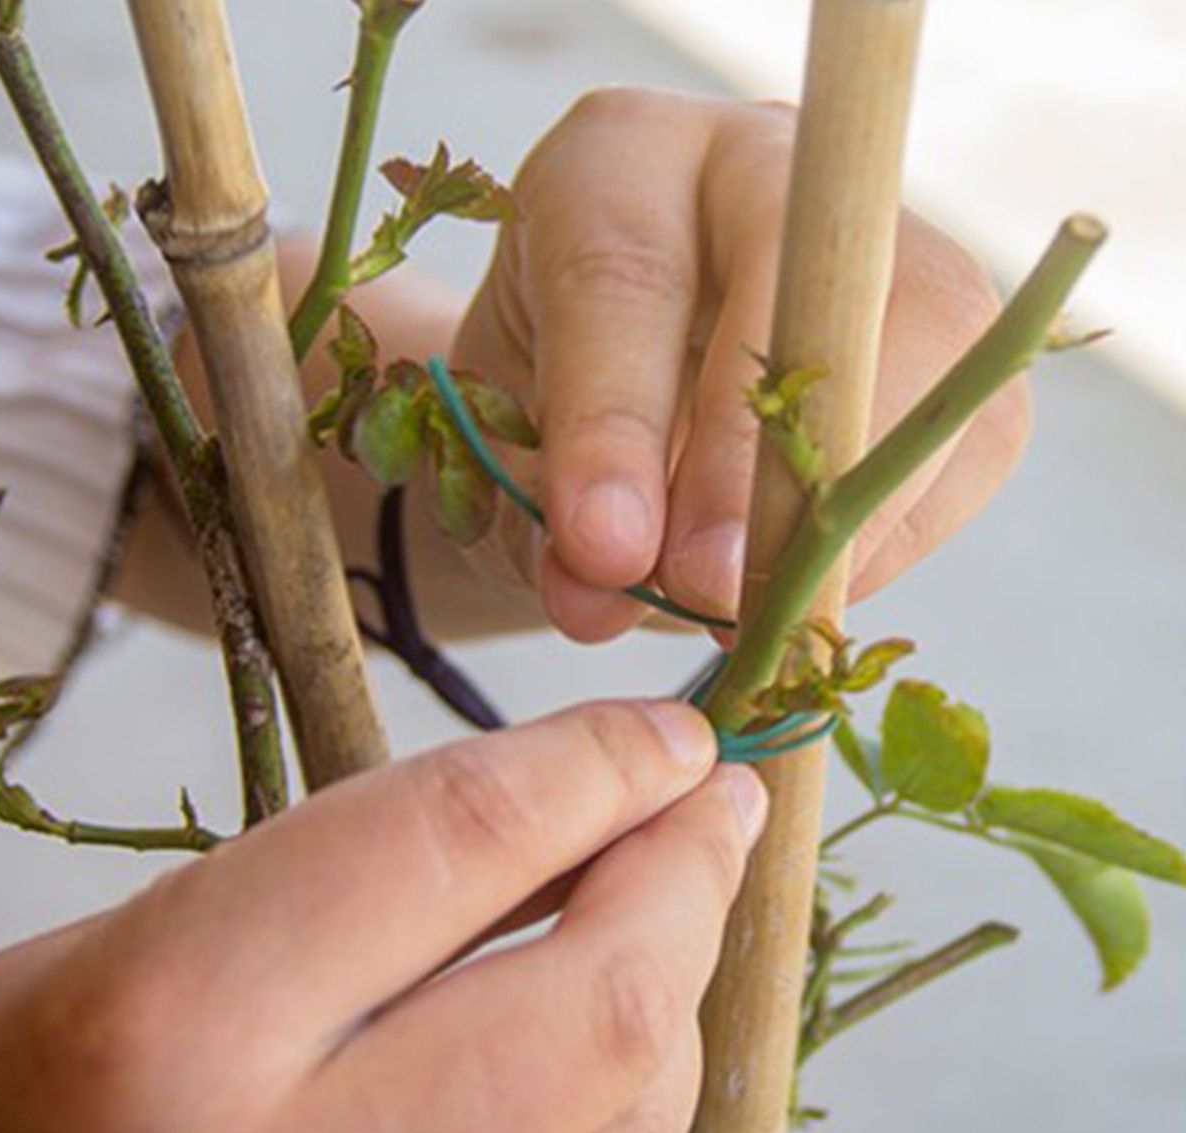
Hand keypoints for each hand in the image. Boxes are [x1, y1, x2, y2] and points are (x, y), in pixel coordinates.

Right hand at [0, 701, 765, 1132]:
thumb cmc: (47, 1077)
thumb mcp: (172, 929)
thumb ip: (382, 867)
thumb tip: (590, 802)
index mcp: (174, 1024)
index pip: (458, 839)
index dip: (596, 763)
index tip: (670, 733)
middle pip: (598, 1004)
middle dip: (688, 876)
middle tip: (718, 801)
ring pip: (634, 1127)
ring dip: (678, 993)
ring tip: (674, 906)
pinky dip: (637, 1104)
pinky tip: (623, 1035)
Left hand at [453, 88, 1028, 641]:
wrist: (631, 394)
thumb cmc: (555, 409)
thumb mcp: (514, 451)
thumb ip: (543, 516)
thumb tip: (597, 598)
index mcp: (617, 168)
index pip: (624, 277)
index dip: (618, 426)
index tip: (605, 551)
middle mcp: (759, 169)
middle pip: (806, 286)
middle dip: (760, 463)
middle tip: (710, 591)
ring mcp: (880, 236)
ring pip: (929, 350)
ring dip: (848, 512)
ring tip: (762, 610)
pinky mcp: (958, 330)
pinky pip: (973, 436)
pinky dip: (898, 535)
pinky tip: (819, 583)